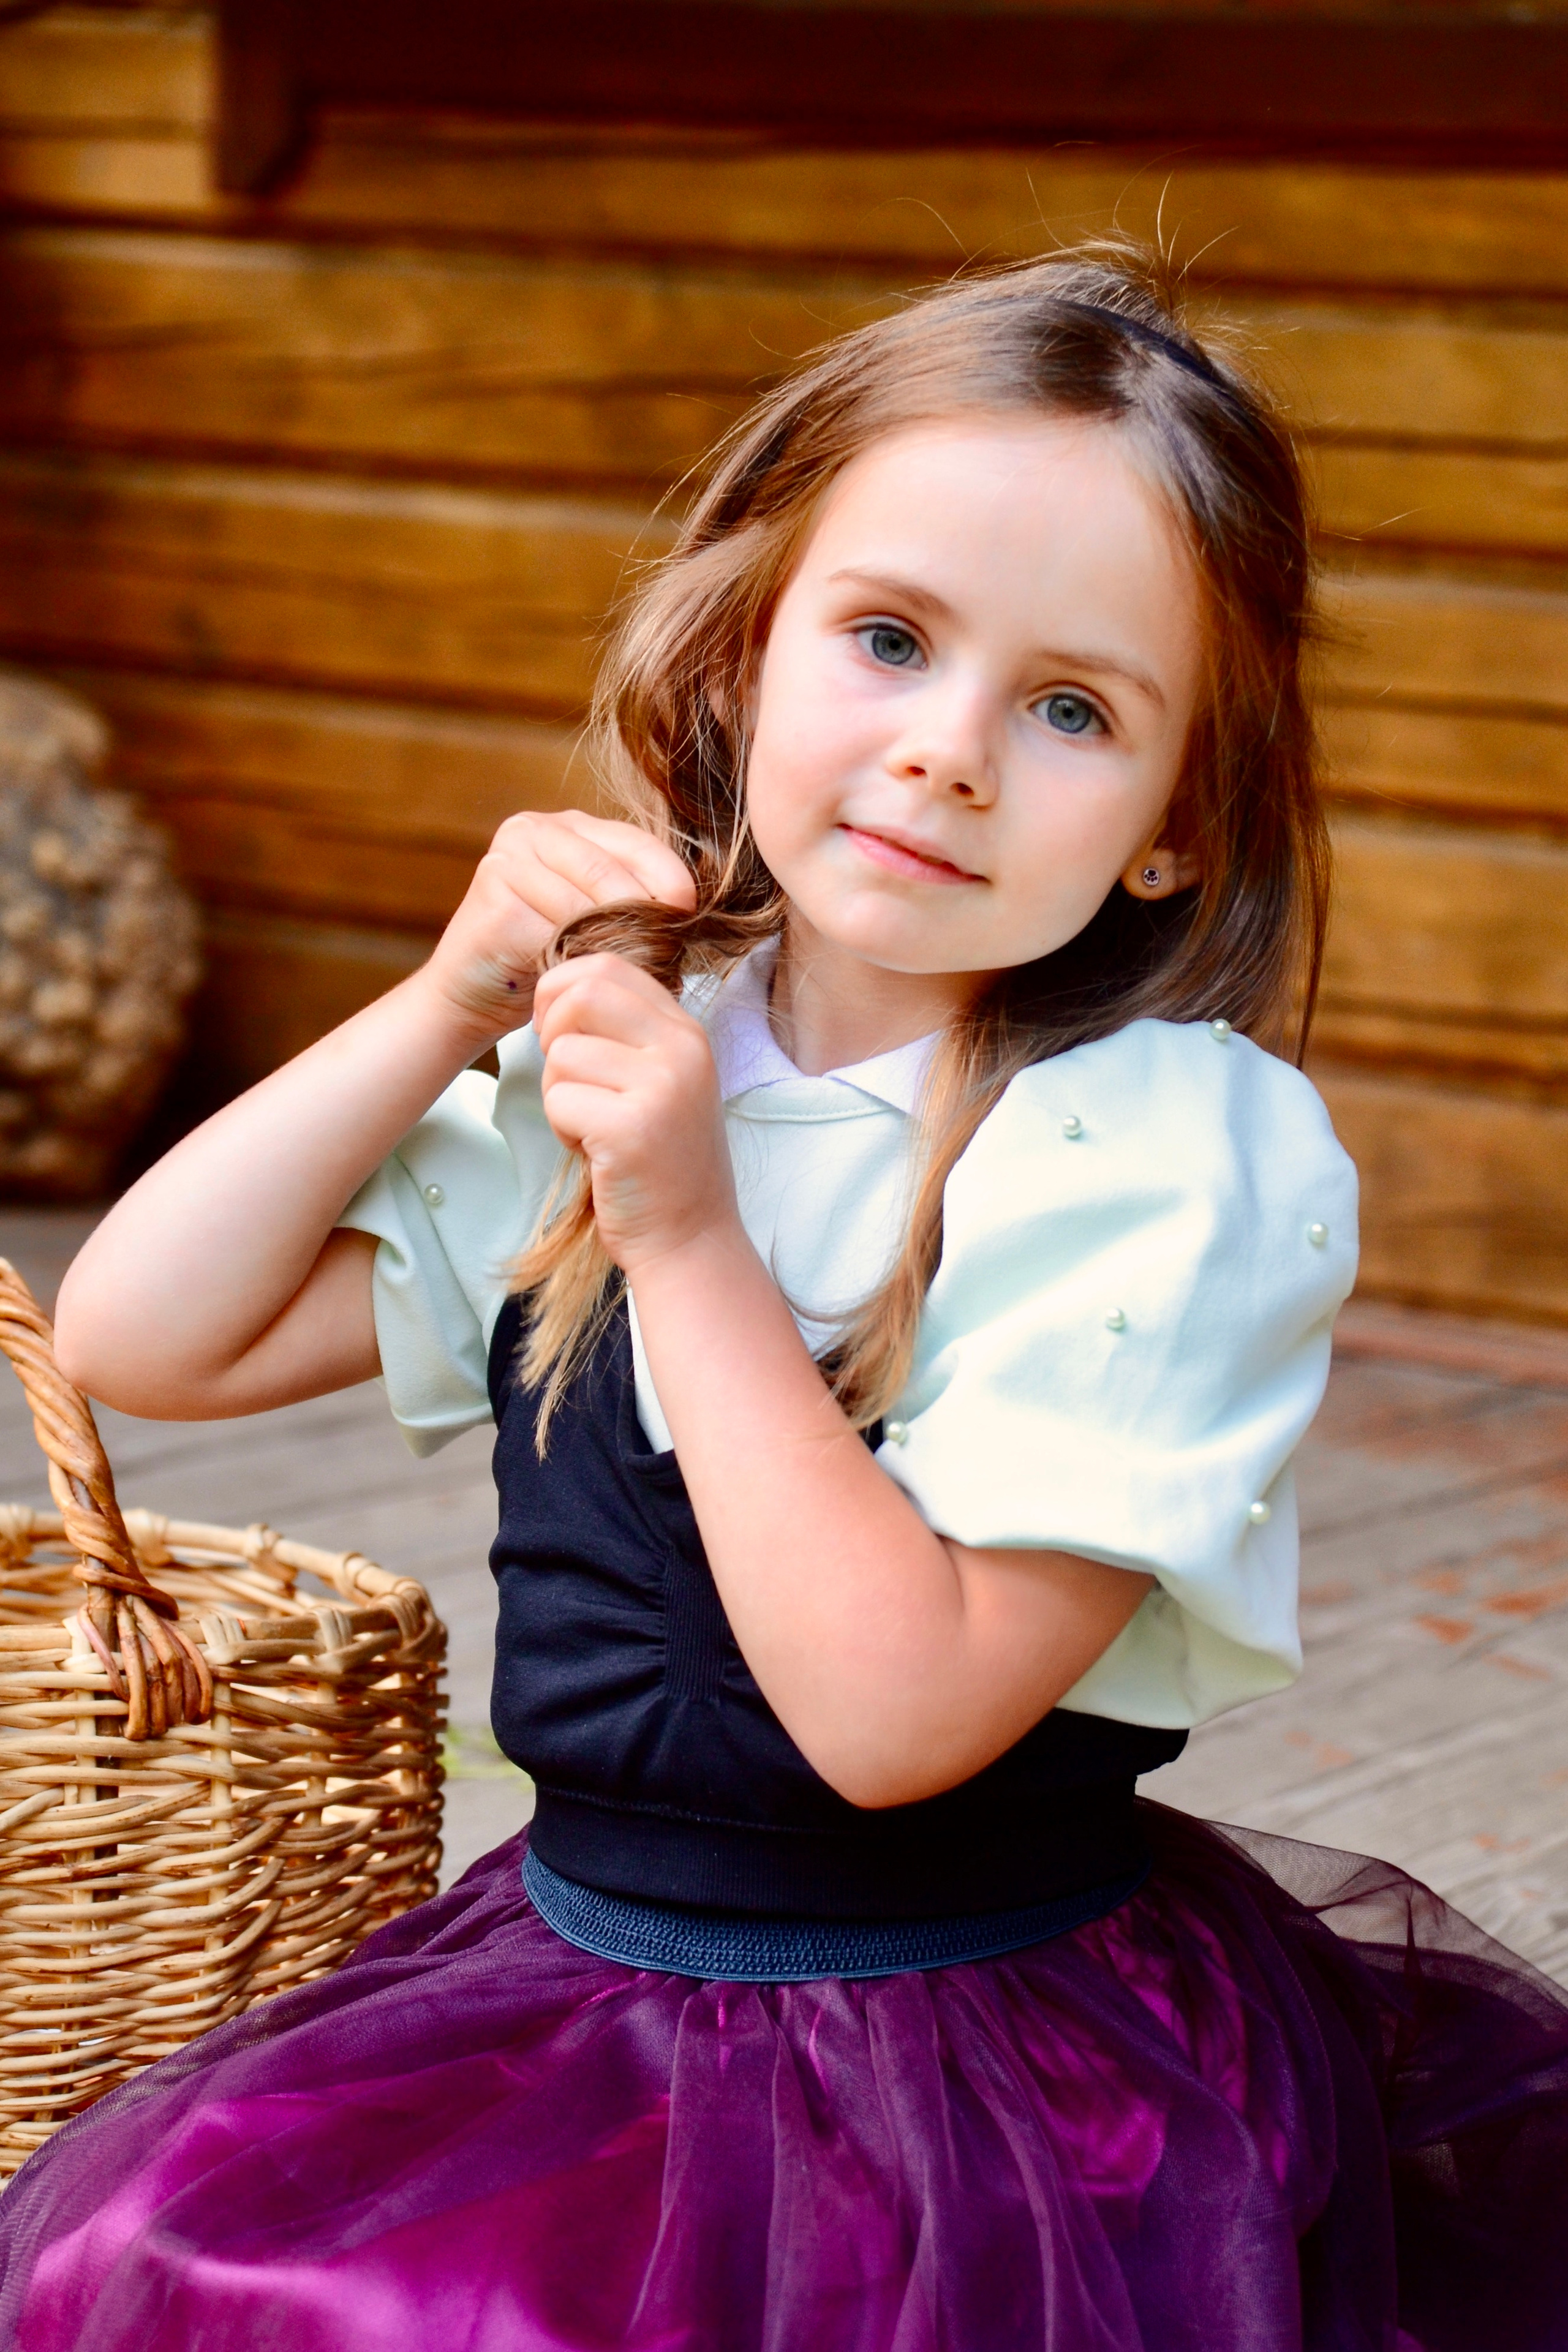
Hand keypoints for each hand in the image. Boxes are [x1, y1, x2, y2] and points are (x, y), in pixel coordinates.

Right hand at [420, 811, 695, 1048]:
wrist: (469, 994)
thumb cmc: (540, 956)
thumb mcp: (590, 916)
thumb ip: (627, 896)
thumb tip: (688, 907)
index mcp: (565, 825)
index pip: (632, 841)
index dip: (668, 875)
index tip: (690, 911)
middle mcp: (531, 830)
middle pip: (609, 870)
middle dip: (644, 913)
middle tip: (668, 950)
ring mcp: (507, 861)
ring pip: (585, 903)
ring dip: (615, 942)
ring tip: (635, 971)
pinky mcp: (494, 900)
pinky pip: (555, 931)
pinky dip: (579, 959)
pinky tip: (589, 979)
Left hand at [533, 954, 737, 1272]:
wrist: (691, 1239)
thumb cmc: (660, 1162)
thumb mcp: (659, 1082)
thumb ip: (625, 1033)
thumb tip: (558, 988)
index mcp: (687, 1031)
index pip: (609, 966)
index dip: (563, 989)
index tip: (556, 1030)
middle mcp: (682, 1049)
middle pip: (582, 991)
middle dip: (550, 1030)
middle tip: (563, 1076)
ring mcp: (661, 1087)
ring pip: (562, 1051)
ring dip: (557, 1092)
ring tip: (591, 1126)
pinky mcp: (632, 1127)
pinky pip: (559, 1099)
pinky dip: (561, 1129)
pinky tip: (593, 1151)